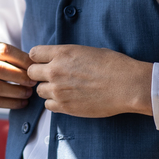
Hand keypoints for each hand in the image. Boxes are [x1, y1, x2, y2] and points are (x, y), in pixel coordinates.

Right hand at [0, 41, 34, 109]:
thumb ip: (14, 57)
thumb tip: (37, 65)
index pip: (3, 50)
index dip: (21, 59)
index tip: (34, 67)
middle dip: (19, 76)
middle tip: (33, 82)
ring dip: (16, 91)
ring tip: (29, 93)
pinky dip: (11, 103)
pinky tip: (22, 103)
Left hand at [27, 44, 152, 117]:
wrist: (127, 85)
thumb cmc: (113, 65)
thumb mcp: (87, 51)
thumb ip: (67, 56)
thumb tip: (60, 60)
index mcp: (62, 53)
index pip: (33, 54)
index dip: (38, 58)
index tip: (45, 62)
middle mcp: (55, 71)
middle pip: (31, 73)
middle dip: (39, 74)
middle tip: (52, 77)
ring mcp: (58, 90)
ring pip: (39, 91)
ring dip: (48, 90)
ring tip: (64, 89)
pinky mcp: (65, 107)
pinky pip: (48, 106)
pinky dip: (55, 103)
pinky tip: (68, 99)